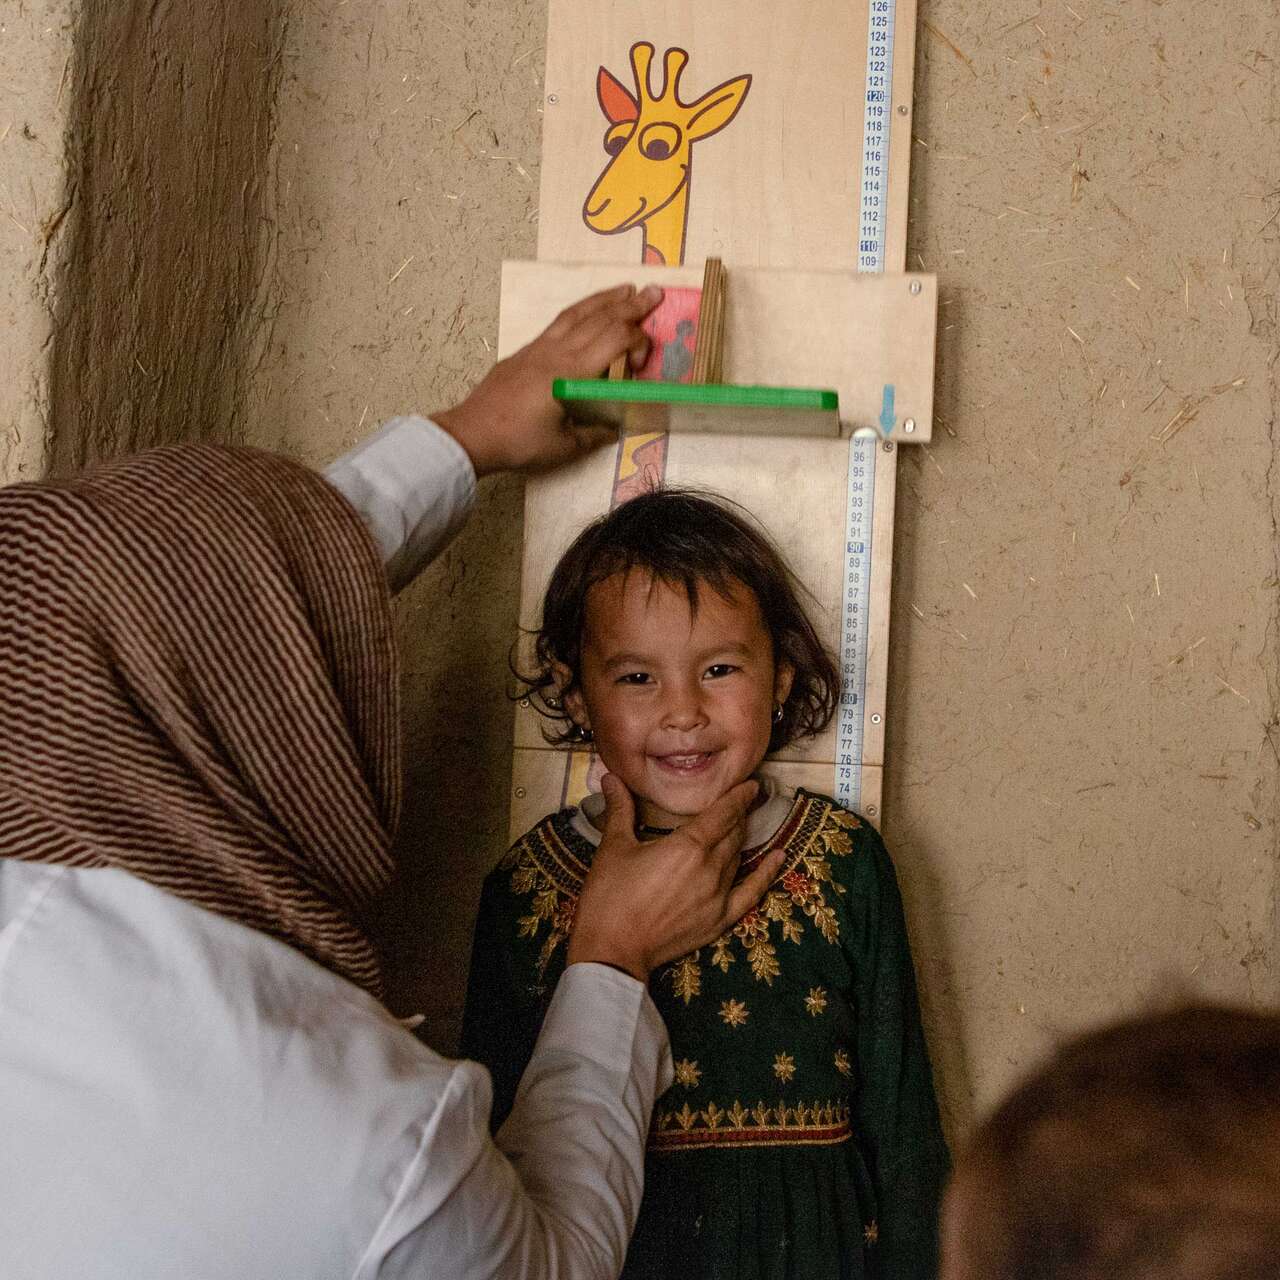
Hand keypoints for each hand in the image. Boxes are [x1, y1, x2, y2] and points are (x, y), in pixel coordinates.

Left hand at [432, 283, 662, 476]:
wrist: (471, 434)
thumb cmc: (518, 442)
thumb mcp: (563, 448)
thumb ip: (593, 435)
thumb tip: (614, 428)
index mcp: (571, 373)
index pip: (615, 339)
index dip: (638, 342)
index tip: (642, 363)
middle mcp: (557, 351)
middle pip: (600, 318)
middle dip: (631, 304)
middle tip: (655, 292)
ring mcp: (539, 347)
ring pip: (577, 313)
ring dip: (604, 299)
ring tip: (625, 289)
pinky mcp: (525, 351)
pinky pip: (559, 322)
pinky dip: (580, 311)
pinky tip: (587, 312)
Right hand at [566, 774, 787, 981]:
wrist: (612, 949)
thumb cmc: (609, 896)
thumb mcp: (613, 847)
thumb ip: (620, 809)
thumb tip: (610, 776)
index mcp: (688, 845)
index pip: (723, 813)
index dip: (739, 796)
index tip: (751, 784)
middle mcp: (711, 867)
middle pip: (733, 833)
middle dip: (739, 814)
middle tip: (742, 800)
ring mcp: (719, 895)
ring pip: (738, 857)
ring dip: (742, 838)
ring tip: (743, 823)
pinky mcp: (720, 919)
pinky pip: (752, 892)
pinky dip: (766, 874)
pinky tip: (779, 857)